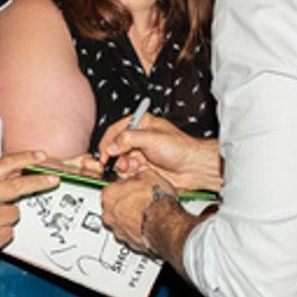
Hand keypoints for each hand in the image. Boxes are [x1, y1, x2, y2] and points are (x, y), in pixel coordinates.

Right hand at [0, 150, 59, 263]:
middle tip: (53, 180)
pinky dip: (1, 232)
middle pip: (20, 186)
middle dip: (40, 182)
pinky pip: (9, 233)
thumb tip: (14, 171)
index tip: (40, 156)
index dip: (26, 158)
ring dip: (7, 216)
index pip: (5, 164)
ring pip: (15, 213)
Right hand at [97, 113, 222, 190]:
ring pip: (120, 161)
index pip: (115, 130)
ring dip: (125, 166)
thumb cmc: (180, 148)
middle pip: (115, 147)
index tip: (104, 154)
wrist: (193, 167)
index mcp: (141, 123)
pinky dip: (131, 173)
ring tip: (136, 166)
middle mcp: (139, 138)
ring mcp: (141, 153)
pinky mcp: (143, 167)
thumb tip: (111, 146)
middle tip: (123, 162)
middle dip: (116, 157)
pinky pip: (128, 171)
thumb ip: (128, 139)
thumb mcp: (152, 138)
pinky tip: (142, 171)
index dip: (107, 142)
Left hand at [100, 170, 177, 253]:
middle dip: (125, 204)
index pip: (112, 187)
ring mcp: (118, 230)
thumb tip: (140, 177)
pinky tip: (149, 225)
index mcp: (110, 194)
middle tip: (139, 200)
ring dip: (130, 219)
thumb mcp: (149, 175)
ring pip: (121, 222)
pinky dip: (138, 231)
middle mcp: (109, 214)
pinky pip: (131, 234)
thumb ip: (138, 176)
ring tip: (146, 214)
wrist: (164, 224)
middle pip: (114, 206)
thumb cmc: (156, 202)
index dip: (124, 187)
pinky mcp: (128, 242)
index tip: (131, 187)